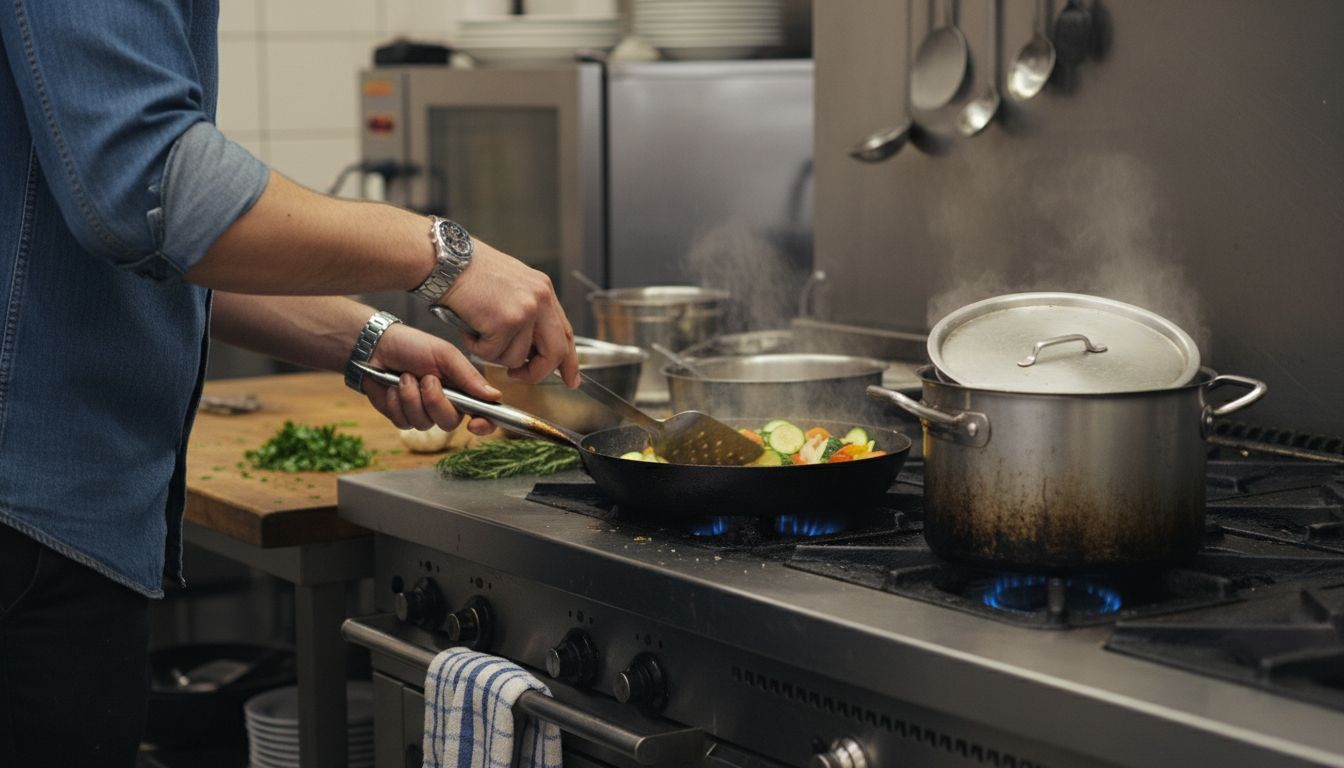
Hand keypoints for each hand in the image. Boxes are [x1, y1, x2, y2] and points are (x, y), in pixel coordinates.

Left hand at [362, 324, 500, 434]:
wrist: (377, 346)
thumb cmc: (413, 346)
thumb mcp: (445, 354)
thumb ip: (469, 376)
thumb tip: (495, 396)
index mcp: (461, 389)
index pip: (481, 413)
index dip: (484, 424)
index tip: (475, 423)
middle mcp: (445, 404)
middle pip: (450, 423)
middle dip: (435, 401)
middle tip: (426, 378)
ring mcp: (422, 413)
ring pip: (424, 424)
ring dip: (411, 398)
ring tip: (405, 377)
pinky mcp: (401, 417)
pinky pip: (403, 423)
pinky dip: (396, 402)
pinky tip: (392, 387)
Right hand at [437, 239, 578, 386]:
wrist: (446, 260)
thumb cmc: (469, 271)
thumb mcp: (511, 285)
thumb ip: (527, 312)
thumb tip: (532, 347)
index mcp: (543, 290)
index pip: (566, 333)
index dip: (569, 360)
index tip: (571, 379)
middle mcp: (540, 299)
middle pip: (555, 352)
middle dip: (537, 373)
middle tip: (519, 376)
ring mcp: (524, 311)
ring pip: (517, 358)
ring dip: (494, 354)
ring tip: (478, 332)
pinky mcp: (505, 322)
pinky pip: (493, 354)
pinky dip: (476, 348)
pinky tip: (469, 328)